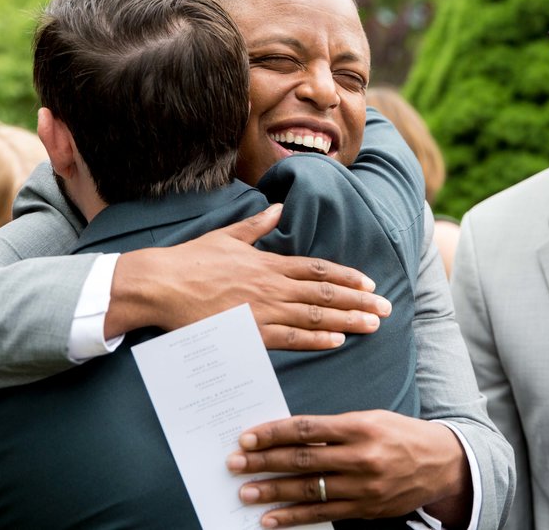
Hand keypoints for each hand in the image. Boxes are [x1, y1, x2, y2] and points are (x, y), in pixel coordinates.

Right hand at [108, 204, 389, 349]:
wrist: (162, 283)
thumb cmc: (191, 259)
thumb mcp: (228, 235)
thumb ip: (256, 225)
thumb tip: (278, 207)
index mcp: (267, 262)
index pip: (317, 269)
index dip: (346, 277)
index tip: (369, 283)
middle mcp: (271, 284)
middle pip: (324, 292)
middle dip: (358, 301)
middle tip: (386, 308)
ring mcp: (262, 308)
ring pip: (314, 314)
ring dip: (347, 320)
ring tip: (373, 325)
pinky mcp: (249, 331)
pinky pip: (290, 337)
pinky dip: (315, 338)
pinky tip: (337, 341)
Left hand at [225, 411, 471, 527]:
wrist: (441, 463)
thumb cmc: (398, 434)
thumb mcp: (369, 419)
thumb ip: (331, 428)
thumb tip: (287, 435)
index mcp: (360, 427)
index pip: (307, 429)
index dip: (274, 433)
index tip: (247, 437)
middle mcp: (361, 458)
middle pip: (302, 461)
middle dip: (264, 462)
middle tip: (235, 463)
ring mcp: (363, 487)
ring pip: (308, 491)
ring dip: (272, 492)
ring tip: (245, 492)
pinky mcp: (365, 509)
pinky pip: (323, 515)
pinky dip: (294, 518)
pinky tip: (271, 519)